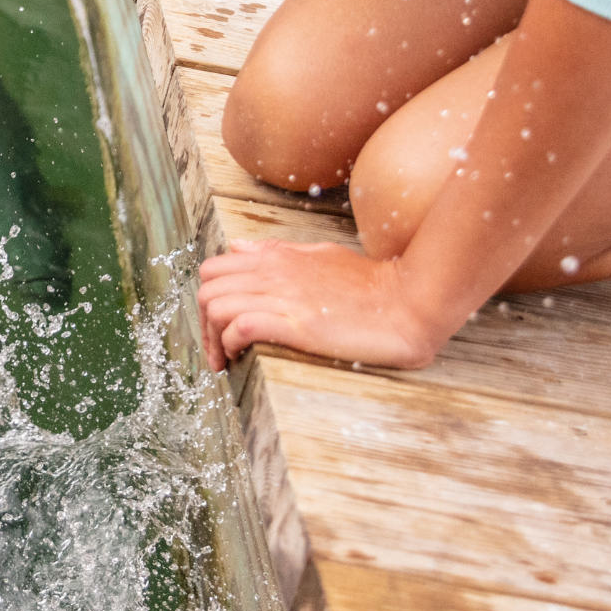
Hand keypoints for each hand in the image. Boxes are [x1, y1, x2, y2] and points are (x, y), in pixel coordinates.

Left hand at [196, 238, 460, 371]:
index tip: (217, 329)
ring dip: (212, 339)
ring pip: (215, 307)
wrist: (408, 303)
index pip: (214, 268)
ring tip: (226, 362)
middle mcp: (272, 272)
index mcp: (276, 256)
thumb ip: (277, 251)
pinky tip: (241, 357)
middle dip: (202, 324)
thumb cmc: (372, 284)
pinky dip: (231, 343)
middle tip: (218, 354)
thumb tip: (238, 248)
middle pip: (206, 289)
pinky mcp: (296, 323)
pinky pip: (240, 326)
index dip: (208, 299)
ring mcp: (283, 296)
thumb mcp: (321, 255)